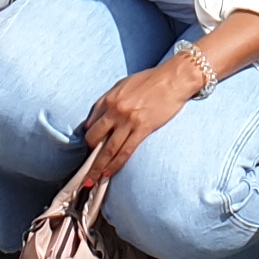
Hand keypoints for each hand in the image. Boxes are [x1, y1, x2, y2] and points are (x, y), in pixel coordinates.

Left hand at [78, 55, 203, 186]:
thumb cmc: (150, 80)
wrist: (173, 78)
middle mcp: (115, 110)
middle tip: (87, 165)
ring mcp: (128, 121)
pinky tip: (109, 173)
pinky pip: (125, 151)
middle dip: (89, 153)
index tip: (85, 148)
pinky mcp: (142, 129)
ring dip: (97, 167)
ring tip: (90, 180)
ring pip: (108, 149)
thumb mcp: (124, 84)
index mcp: (109, 98)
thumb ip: (109, 100)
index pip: (90, 122)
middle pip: (94, 137)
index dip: (87, 136)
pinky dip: (115, 164)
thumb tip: (95, 119)